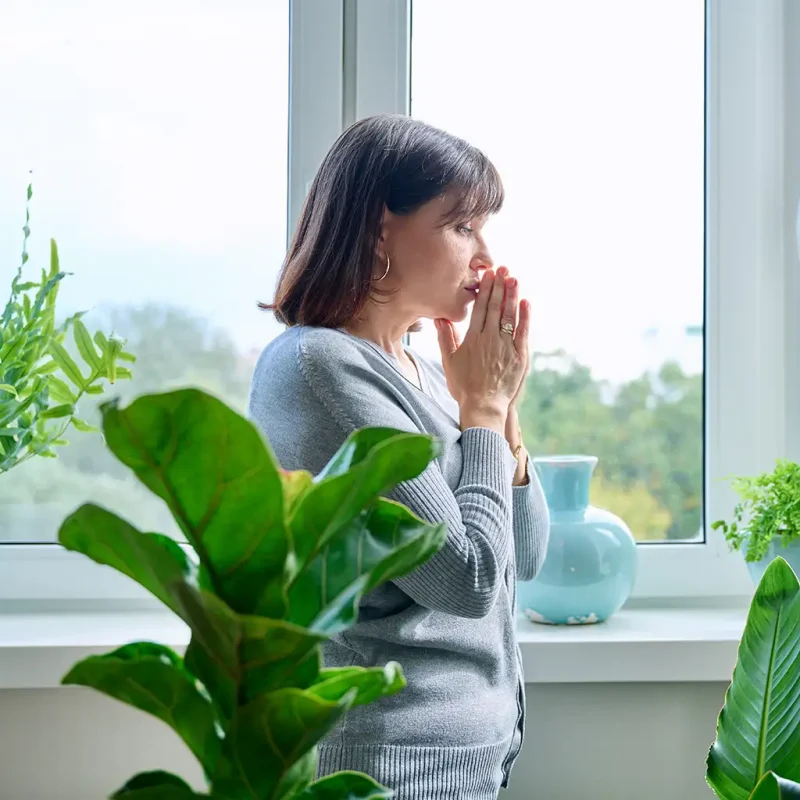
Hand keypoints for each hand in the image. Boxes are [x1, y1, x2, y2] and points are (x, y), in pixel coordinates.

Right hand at [436, 267, 529, 434]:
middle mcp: (489, 339)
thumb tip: (440, 318)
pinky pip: (523, 332)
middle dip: (499, 286)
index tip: (487, 274)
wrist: (483, 406)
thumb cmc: (463, 386)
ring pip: (509, 316)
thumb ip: (445, 337)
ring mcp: (506, 346)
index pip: (479, 308)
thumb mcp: (449, 361)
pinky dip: (525, 317)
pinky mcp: (520, 356)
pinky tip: (526, 303)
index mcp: (472, 339)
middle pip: (495, 307)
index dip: (484, 289)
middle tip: (502, 268)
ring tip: (514, 278)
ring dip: (512, 296)